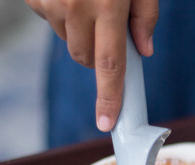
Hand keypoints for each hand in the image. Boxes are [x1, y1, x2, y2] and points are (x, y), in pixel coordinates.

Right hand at [25, 0, 158, 131]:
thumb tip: (144, 50)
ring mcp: (52, 3)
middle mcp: (77, 8)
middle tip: (106, 23)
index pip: (111, 65)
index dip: (109, 97)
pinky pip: (49, 19)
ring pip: (68, 40)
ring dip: (78, 29)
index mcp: (108, 5)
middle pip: (86, 58)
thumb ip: (145, 14)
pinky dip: (60, 12)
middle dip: (98, 52)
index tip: (106, 122)